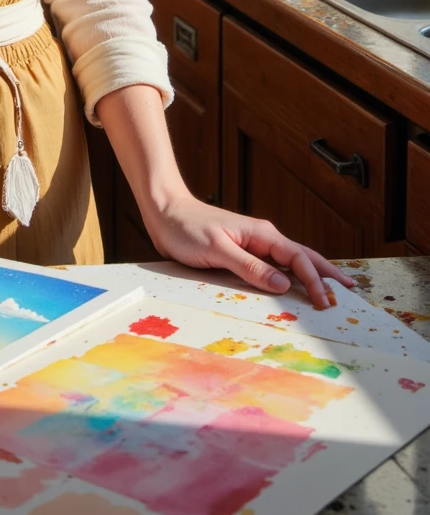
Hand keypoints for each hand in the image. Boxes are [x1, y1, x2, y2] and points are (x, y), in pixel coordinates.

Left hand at [143, 189, 355, 309]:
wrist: (164, 212)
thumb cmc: (186, 228)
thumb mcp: (217, 249)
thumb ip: (250, 267)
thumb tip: (285, 284)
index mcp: (261, 233)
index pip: (297, 258)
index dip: (315, 281)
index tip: (326, 302)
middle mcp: (262, 237)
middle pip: (302, 256)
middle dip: (326, 274)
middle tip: (350, 291)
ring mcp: (253, 245)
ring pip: (290, 261)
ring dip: (311, 274)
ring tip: (332, 289)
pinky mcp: (242, 252)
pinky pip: (273, 266)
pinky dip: (290, 275)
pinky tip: (295, 285)